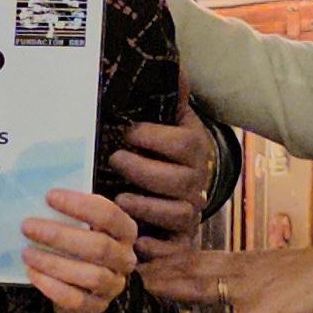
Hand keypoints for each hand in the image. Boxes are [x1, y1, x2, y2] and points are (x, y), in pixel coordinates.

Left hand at [22, 188, 138, 312]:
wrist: (82, 284)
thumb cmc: (79, 243)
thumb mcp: (82, 224)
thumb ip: (71, 212)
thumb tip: (37, 195)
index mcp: (125, 231)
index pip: (109, 215)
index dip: (80, 205)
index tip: (49, 196)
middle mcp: (125, 258)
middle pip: (99, 247)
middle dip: (60, 236)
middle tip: (27, 226)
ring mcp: (114, 285)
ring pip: (91, 276)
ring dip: (54, 263)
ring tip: (27, 253)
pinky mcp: (97, 306)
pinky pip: (77, 300)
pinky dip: (52, 287)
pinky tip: (32, 273)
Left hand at [112, 73, 215, 253]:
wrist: (184, 184)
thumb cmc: (165, 149)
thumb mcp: (170, 119)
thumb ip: (171, 95)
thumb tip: (173, 62)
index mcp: (196, 150)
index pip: (183, 144)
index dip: (154, 138)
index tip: (127, 132)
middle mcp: (198, 182)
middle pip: (178, 180)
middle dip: (144, 171)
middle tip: (115, 161)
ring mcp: (192, 212)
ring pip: (179, 214)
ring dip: (147, 207)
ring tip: (120, 199)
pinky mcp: (182, 240)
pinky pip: (177, 250)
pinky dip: (157, 248)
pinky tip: (135, 241)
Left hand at [141, 244, 312, 312]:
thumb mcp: (288, 300)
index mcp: (245, 263)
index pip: (199, 257)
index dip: (170, 258)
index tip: (145, 257)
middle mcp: (240, 270)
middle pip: (189, 267)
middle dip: (158, 270)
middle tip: (127, 270)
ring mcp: (248, 289)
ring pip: (199, 287)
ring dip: (169, 289)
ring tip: (141, 294)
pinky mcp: (262, 310)